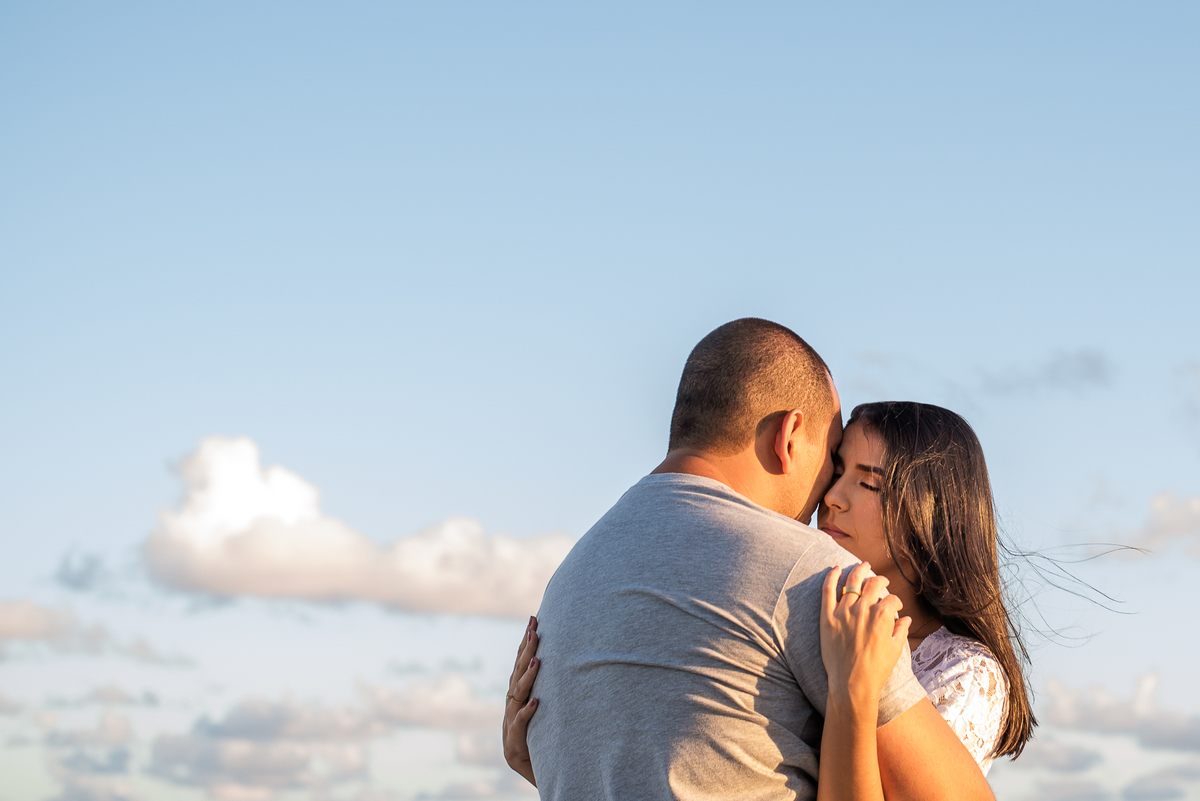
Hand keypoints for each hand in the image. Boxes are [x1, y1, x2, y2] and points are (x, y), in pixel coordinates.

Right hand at [502, 615, 540, 786]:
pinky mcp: (514, 742)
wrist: (531, 769)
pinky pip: (520, 724)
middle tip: (535, 628)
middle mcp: (511, 704)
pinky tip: (537, 701)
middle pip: (518, 672)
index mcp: (518, 695)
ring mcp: (510, 722)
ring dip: (527, 676)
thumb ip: (550, 687)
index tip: (534, 618)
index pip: (520, 662)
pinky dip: (528, 712)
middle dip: (526, 649)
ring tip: (537, 659)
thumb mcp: (546, 708)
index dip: (525, 641)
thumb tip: (566, 658)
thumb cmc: (542, 736)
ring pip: (517, 694)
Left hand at [820, 562, 910, 707]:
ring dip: (859, 571)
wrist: (852, 683)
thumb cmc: (877, 669)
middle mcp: (863, 609)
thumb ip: (901, 630)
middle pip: (873, 584)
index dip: (895, 601)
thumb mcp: (895, 649)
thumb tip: (906, 619)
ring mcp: (844, 612)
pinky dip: (831, 577)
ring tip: (863, 565)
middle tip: (881, 580)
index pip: (891, 599)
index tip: (895, 606)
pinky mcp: (827, 617)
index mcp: (882, 616)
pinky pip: (828, 591)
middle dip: (880, 580)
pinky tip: (835, 568)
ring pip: (852, 582)